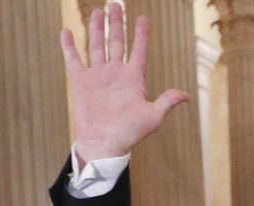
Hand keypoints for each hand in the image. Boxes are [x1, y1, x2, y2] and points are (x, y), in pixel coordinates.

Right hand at [59, 3, 187, 165]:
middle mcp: (116, 73)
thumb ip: (167, 102)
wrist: (104, 144)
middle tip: (115, 4)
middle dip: (117, 23)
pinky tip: (67, 31)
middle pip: (117, 42)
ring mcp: (98, 76)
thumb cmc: (129, 133)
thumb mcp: (153, 117)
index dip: (141, 35)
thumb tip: (186, 95)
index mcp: (134, 79)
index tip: (143, 18)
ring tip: (97, 12)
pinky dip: (69, 46)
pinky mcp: (81, 81)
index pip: (139, 51)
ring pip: (97, 46)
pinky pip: (74, 59)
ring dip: (96, 29)